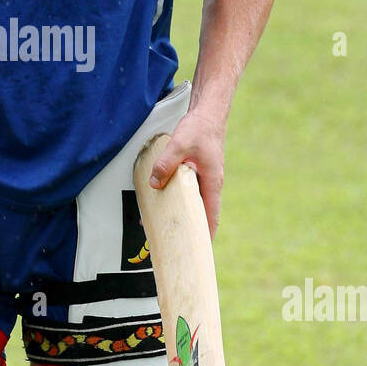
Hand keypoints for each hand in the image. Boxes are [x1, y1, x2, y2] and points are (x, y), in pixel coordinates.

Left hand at [148, 109, 225, 237]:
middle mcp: (211, 184)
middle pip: (201, 214)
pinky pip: (188, 191)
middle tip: (174, 243)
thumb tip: (154, 183)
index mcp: (212, 183)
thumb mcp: (180, 144)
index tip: (197, 252)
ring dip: (181, 214)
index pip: (210, 217)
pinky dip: (178, 199)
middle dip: (189, 228)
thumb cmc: (199, 129)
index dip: (205, 235)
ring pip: (193, 203)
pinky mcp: (198, 172)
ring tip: (163, 225)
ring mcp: (205, 179)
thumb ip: (166, 164)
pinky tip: (163, 199)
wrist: (208, 113)